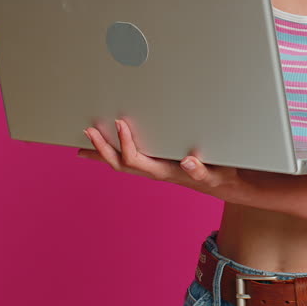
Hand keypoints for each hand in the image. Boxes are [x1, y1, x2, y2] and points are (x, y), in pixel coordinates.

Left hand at [77, 118, 240, 196]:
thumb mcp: (215, 172)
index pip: (136, 160)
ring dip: (102, 150)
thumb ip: (202, 170)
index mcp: (164, 171)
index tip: (120, 122)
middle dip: (102, 147)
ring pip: (119, 162)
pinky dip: (111, 151)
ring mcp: (151, 168)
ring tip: (85, 138)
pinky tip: (103, 143)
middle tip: (88, 130)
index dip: (125, 143)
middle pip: (120, 164)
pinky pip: (126, 159)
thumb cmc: (217, 174)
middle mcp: (153, 171)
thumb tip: (188, 161)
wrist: (221, 183)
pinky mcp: (153, 163)